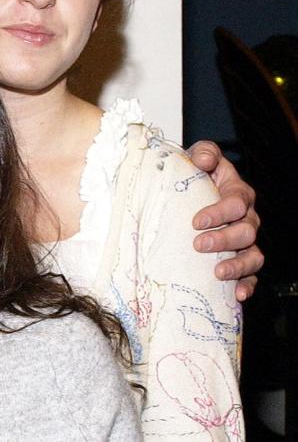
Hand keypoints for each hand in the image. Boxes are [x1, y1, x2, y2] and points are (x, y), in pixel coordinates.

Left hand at [187, 140, 262, 301]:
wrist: (192, 188)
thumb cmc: (197, 174)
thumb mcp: (199, 157)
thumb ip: (204, 152)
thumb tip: (203, 160)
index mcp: (238, 193)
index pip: (235, 203)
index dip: (219, 212)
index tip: (196, 221)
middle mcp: (247, 218)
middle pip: (246, 231)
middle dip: (224, 239)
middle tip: (198, 244)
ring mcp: (246, 240)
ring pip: (253, 255)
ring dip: (237, 266)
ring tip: (217, 272)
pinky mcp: (241, 258)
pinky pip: (252, 275)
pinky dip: (247, 285)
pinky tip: (237, 294)